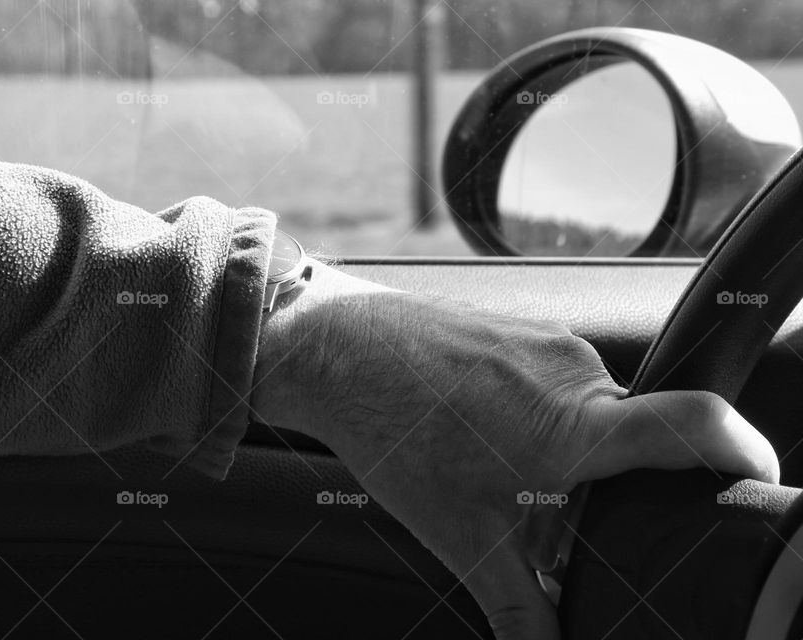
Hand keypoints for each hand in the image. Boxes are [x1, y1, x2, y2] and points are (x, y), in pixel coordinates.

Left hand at [251, 261, 778, 639]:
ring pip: (592, 410)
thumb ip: (520, 606)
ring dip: (572, 451)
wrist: (335, 349)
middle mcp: (574, 372)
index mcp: (576, 425)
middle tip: (570, 512)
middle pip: (640, 432)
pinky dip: (541, 418)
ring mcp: (545, 343)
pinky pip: (556, 381)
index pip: (697, 425)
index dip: (744, 451)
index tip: (757, 475)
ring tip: (509, 474)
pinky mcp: (519, 332)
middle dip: (620, 482)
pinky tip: (487, 438)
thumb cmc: (394, 427)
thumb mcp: (462, 536)